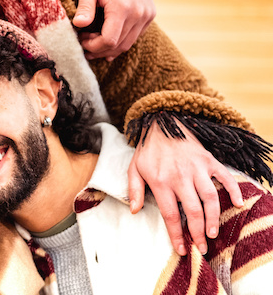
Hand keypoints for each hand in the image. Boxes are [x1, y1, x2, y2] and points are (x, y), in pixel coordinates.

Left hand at [73, 0, 155, 59]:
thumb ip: (85, 7)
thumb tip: (78, 25)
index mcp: (122, 7)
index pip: (109, 40)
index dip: (93, 46)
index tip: (81, 39)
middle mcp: (139, 14)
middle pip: (119, 45)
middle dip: (99, 49)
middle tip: (84, 44)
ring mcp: (147, 15)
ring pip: (128, 43)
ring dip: (110, 48)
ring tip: (93, 43)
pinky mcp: (150, 15)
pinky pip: (136, 35)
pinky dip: (121, 41)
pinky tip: (108, 40)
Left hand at [128, 119, 243, 255]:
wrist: (161, 123)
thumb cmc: (148, 150)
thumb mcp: (134, 168)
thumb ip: (134, 190)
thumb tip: (135, 211)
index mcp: (161, 181)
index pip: (170, 214)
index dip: (176, 234)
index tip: (181, 249)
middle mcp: (180, 176)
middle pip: (192, 210)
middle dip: (197, 232)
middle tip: (202, 247)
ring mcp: (197, 168)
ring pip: (210, 197)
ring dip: (214, 217)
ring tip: (213, 233)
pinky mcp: (208, 160)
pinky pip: (225, 176)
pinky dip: (233, 189)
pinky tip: (238, 203)